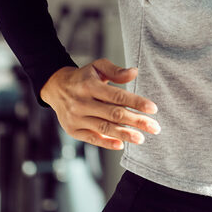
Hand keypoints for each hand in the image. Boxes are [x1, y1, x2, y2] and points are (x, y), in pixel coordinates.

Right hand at [40, 59, 159, 150]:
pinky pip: (92, 138)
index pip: (117, 96)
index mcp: (89, 86)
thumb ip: (115, 70)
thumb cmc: (83, 78)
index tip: (153, 109)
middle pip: (114, 114)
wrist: (56, 88)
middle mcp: (81, 103)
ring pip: (104, 128)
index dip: (136, 102)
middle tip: (155, 127)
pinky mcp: (73, 130)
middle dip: (136, 121)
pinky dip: (107, 143)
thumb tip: (134, 73)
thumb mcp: (97, 67)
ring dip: (125, 134)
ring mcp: (76, 118)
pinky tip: (121, 144)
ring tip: (141, 138)